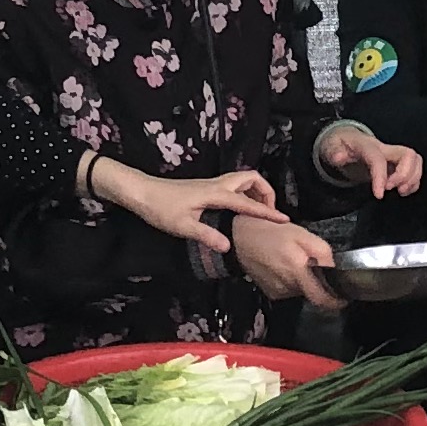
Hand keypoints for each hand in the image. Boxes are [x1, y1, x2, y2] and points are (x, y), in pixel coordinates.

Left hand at [107, 164, 278, 251]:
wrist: (142, 192)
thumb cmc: (160, 208)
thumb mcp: (182, 226)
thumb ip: (206, 235)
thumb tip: (228, 246)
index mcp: (215, 194)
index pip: (248, 202)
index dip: (267, 212)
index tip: (284, 220)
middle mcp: (217, 185)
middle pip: (251, 178)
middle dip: (265, 191)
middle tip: (269, 212)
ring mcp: (211, 184)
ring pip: (242, 180)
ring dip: (255, 191)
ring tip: (257, 212)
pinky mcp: (205, 188)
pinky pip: (233, 186)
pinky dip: (243, 193)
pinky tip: (237, 211)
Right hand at [227, 213, 335, 304]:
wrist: (239, 237)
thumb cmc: (271, 232)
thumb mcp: (302, 234)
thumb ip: (323, 253)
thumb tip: (335, 269)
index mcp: (297, 271)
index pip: (323, 300)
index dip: (336, 301)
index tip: (343, 295)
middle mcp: (288, 286)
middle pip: (314, 294)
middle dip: (319, 283)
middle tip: (315, 266)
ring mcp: (278, 292)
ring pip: (302, 291)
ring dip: (305, 280)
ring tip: (297, 262)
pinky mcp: (271, 292)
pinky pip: (290, 290)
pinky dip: (293, 281)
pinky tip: (285, 267)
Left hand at [312, 123, 426, 198]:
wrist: (346, 140)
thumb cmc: (341, 144)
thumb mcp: (331, 146)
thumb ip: (334, 152)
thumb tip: (339, 157)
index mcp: (368, 146)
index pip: (379, 159)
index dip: (381, 177)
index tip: (380, 194)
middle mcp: (384, 149)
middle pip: (408, 155)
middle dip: (404, 176)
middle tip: (391, 189)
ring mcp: (393, 155)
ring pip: (415, 161)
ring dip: (412, 179)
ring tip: (400, 191)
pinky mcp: (397, 162)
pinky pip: (415, 169)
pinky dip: (413, 182)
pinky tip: (403, 190)